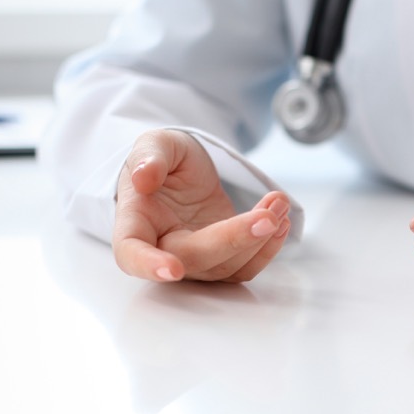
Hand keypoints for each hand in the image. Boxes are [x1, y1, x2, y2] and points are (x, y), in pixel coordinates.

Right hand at [113, 129, 290, 282]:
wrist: (182, 170)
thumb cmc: (161, 159)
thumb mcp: (154, 144)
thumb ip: (148, 158)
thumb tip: (143, 178)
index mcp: (135, 222)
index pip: (131, 253)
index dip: (149, 265)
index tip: (172, 270)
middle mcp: (162, 247)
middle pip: (195, 259)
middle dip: (235, 240)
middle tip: (268, 217)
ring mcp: (194, 258)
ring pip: (226, 268)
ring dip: (259, 240)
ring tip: (278, 203)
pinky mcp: (222, 258)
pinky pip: (245, 267)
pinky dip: (268, 248)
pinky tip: (282, 219)